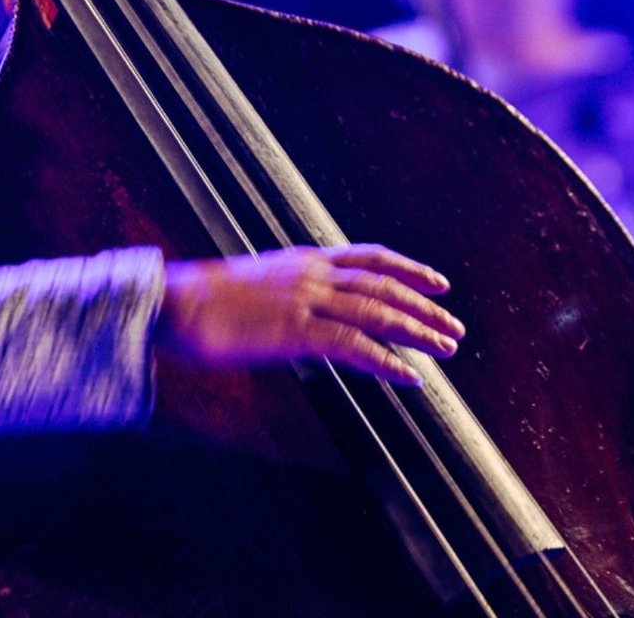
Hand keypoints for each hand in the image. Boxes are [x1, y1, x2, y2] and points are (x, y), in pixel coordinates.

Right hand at [155, 244, 462, 385]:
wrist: (178, 302)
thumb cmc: (208, 299)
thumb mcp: (257, 284)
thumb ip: (288, 290)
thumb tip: (305, 307)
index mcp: (304, 259)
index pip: (369, 256)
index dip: (408, 267)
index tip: (438, 281)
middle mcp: (312, 273)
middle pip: (383, 284)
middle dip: (424, 305)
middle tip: (454, 327)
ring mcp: (306, 300)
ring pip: (377, 310)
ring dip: (417, 331)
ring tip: (446, 348)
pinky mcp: (296, 331)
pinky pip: (353, 345)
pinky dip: (386, 361)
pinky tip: (411, 377)